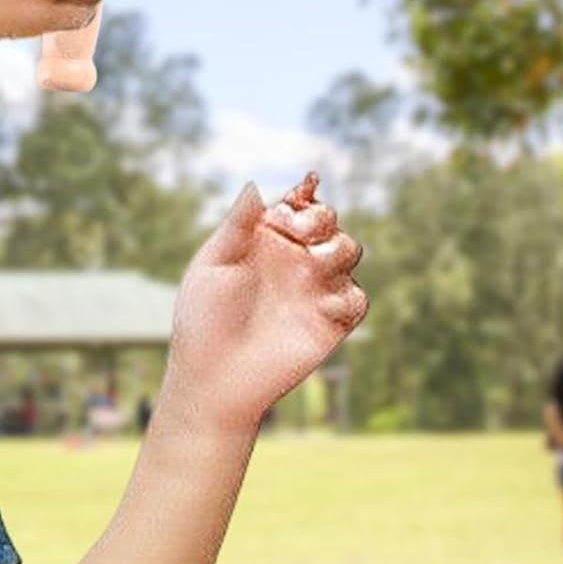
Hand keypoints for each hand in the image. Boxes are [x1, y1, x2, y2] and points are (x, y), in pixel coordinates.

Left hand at [162, 175, 367, 434]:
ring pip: (348, 251)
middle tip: (295, 232)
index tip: (301, 188)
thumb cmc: (205, 317)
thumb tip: (255, 186)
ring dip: (336, 248)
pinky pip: (357, 299)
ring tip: (309, 263)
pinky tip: (321, 303)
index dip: (303, 194)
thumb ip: (239, 226)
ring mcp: (314, 289)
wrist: (215, 377)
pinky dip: (346, 295)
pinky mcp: (332, 323)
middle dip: (320, 217)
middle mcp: (293, 259)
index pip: (295, 204)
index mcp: (264, 239)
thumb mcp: (216, 264)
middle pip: (328, 221)